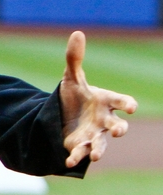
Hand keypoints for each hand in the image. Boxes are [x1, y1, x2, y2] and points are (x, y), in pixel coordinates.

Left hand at [59, 31, 137, 168]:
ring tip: (96, 155)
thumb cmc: (75, 95)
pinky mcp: (81, 145)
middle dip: (119, 128)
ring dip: (99, 149)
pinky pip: (80, 152)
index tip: (130, 107)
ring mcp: (94, 134)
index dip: (126, 103)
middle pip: (117, 125)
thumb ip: (74, 58)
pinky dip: (76, 157)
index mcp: (105, 101)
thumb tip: (77, 33)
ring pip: (101, 143)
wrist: (63, 114)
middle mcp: (104, 120)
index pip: (120, 101)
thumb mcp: (71, 76)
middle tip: (120, 130)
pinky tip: (69, 161)